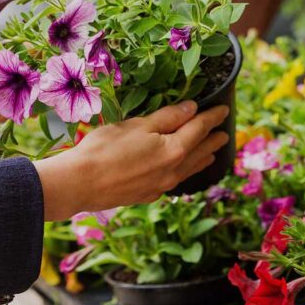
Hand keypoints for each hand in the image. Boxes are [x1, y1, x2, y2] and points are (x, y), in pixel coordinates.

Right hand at [34, 101, 229, 220]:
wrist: (80, 184)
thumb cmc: (105, 148)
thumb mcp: (137, 125)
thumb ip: (167, 118)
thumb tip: (192, 109)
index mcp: (174, 150)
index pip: (199, 129)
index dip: (212, 118)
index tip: (224, 111)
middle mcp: (173, 171)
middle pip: (200, 152)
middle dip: (213, 141)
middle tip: (224, 134)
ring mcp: (161, 186)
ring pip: (190, 170)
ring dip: (203, 159)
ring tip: (211, 154)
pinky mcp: (147, 195)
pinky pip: (175, 181)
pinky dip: (185, 172)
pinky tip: (181, 171)